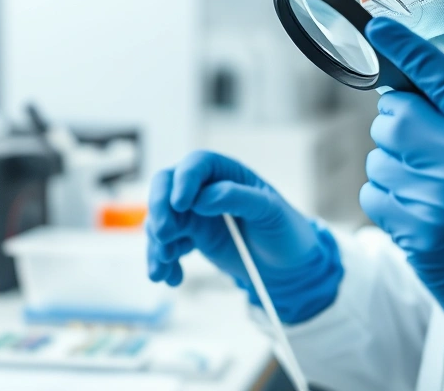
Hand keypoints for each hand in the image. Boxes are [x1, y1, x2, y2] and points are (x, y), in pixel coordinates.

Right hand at [146, 151, 342, 323]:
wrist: (287, 267)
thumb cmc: (285, 230)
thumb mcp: (271, 211)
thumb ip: (238, 198)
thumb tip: (201, 198)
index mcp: (226, 172)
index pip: (197, 165)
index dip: (184, 180)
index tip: (180, 204)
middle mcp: (204, 188)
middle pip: (166, 186)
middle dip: (159, 209)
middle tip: (164, 234)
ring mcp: (194, 214)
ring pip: (161, 219)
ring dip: (157, 243)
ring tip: (164, 268)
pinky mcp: (190, 238)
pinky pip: (165, 245)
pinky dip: (162, 262)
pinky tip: (171, 278)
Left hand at [359, 18, 443, 389]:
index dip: (406, 48)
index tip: (376, 27)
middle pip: (396, 117)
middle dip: (401, 117)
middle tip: (424, 133)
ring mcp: (435, 207)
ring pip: (379, 158)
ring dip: (395, 160)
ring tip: (431, 179)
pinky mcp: (414, 239)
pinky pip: (375, 197)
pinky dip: (387, 194)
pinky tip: (419, 205)